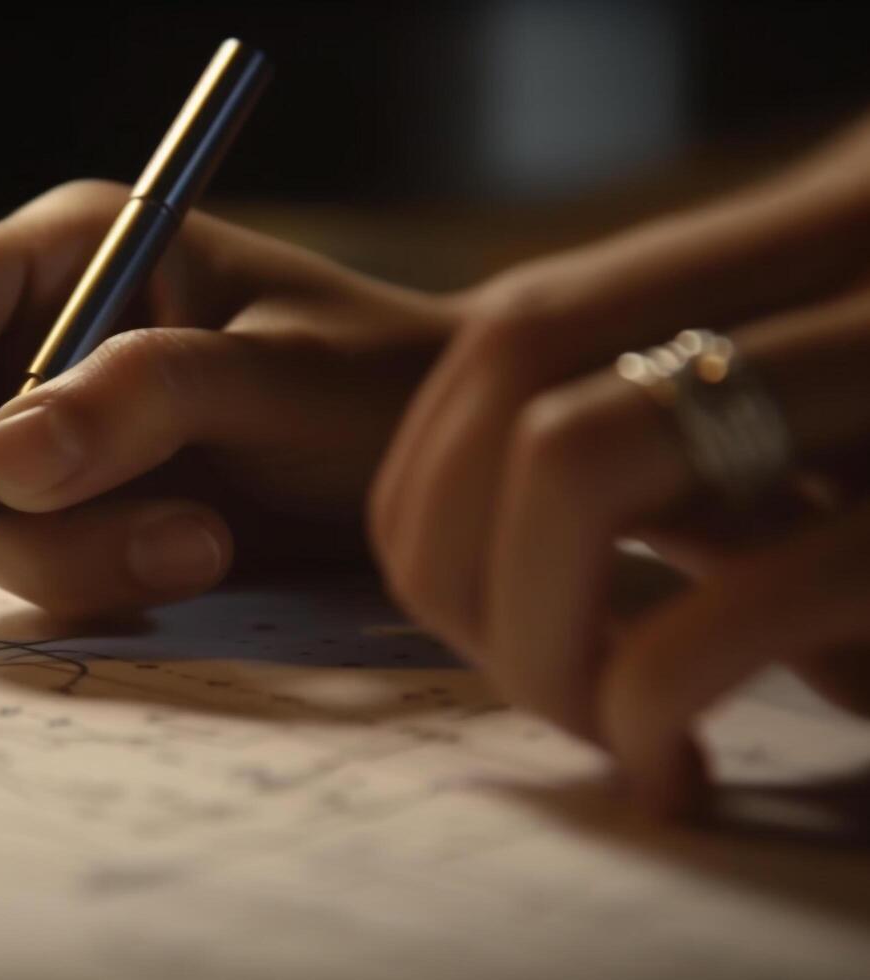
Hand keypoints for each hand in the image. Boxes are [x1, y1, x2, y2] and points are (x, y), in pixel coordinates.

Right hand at [0, 180, 454, 617]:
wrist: (441, 455)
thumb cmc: (384, 381)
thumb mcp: (285, 377)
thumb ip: (149, 399)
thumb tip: (1, 460)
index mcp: (71, 251)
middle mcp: (37, 330)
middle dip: (7, 517)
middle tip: (171, 547)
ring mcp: (48, 421)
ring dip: (68, 558)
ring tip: (210, 549)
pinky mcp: (72, 500)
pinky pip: (22, 557)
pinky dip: (89, 580)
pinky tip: (194, 559)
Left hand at [369, 115, 869, 815]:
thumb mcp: (835, 434)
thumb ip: (690, 438)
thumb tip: (459, 539)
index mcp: (813, 242)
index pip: (514, 331)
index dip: (433, 478)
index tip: (453, 599)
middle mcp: (859, 271)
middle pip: (518, 386)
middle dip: (459, 569)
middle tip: (527, 686)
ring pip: (582, 459)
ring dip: (537, 637)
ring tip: (602, 731)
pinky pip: (758, 587)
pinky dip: (649, 696)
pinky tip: (672, 770)